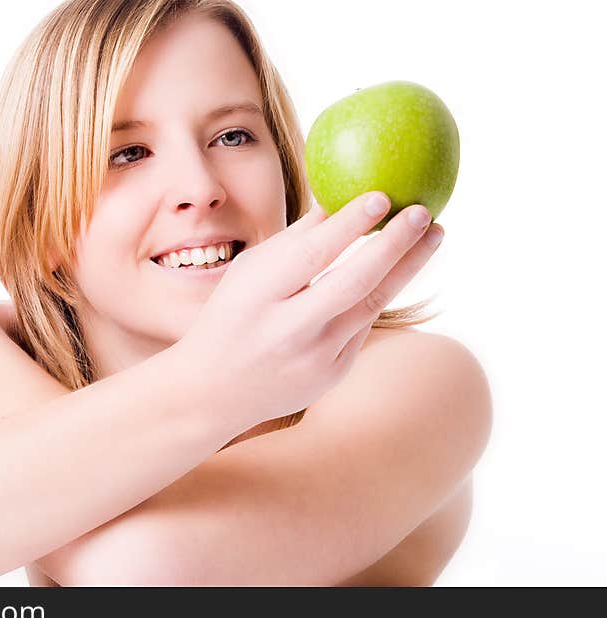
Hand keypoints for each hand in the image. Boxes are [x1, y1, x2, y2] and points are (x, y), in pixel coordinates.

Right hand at [176, 192, 443, 428]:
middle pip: (353, 283)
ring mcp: (313, 358)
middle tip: (423, 210)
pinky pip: (362, 326)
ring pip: (371, 305)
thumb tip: (340, 196)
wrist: (215, 390)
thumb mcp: (247, 274)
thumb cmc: (231, 316)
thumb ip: (293, 242)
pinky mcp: (332, 376)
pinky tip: (401, 267)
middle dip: (394, 244)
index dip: (349, 225)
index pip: (311, 256)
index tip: (382, 194)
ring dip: (408, 266)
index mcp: (258, 297)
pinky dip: (381, 293)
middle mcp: (287, 331)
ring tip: (435, 232)